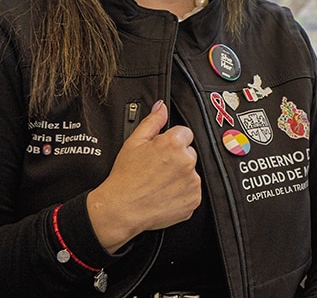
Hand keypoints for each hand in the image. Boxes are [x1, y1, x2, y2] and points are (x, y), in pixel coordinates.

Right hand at [87, 100, 201, 252]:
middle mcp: (186, 161)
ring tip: (159, 183)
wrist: (121, 209)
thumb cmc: (125, 178)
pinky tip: (165, 193)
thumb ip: (152, 122)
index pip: (185, 133)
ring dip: (180, 175)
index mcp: (173, 144)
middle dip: (177, 158)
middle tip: (157, 169)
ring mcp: (192, 182)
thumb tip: (161, 107)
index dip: (171, 142)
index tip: (161, 152)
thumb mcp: (134, 143)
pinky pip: (193, 191)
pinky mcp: (194, 199)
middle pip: (189, 153)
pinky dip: (182, 192)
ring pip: (191, 172)